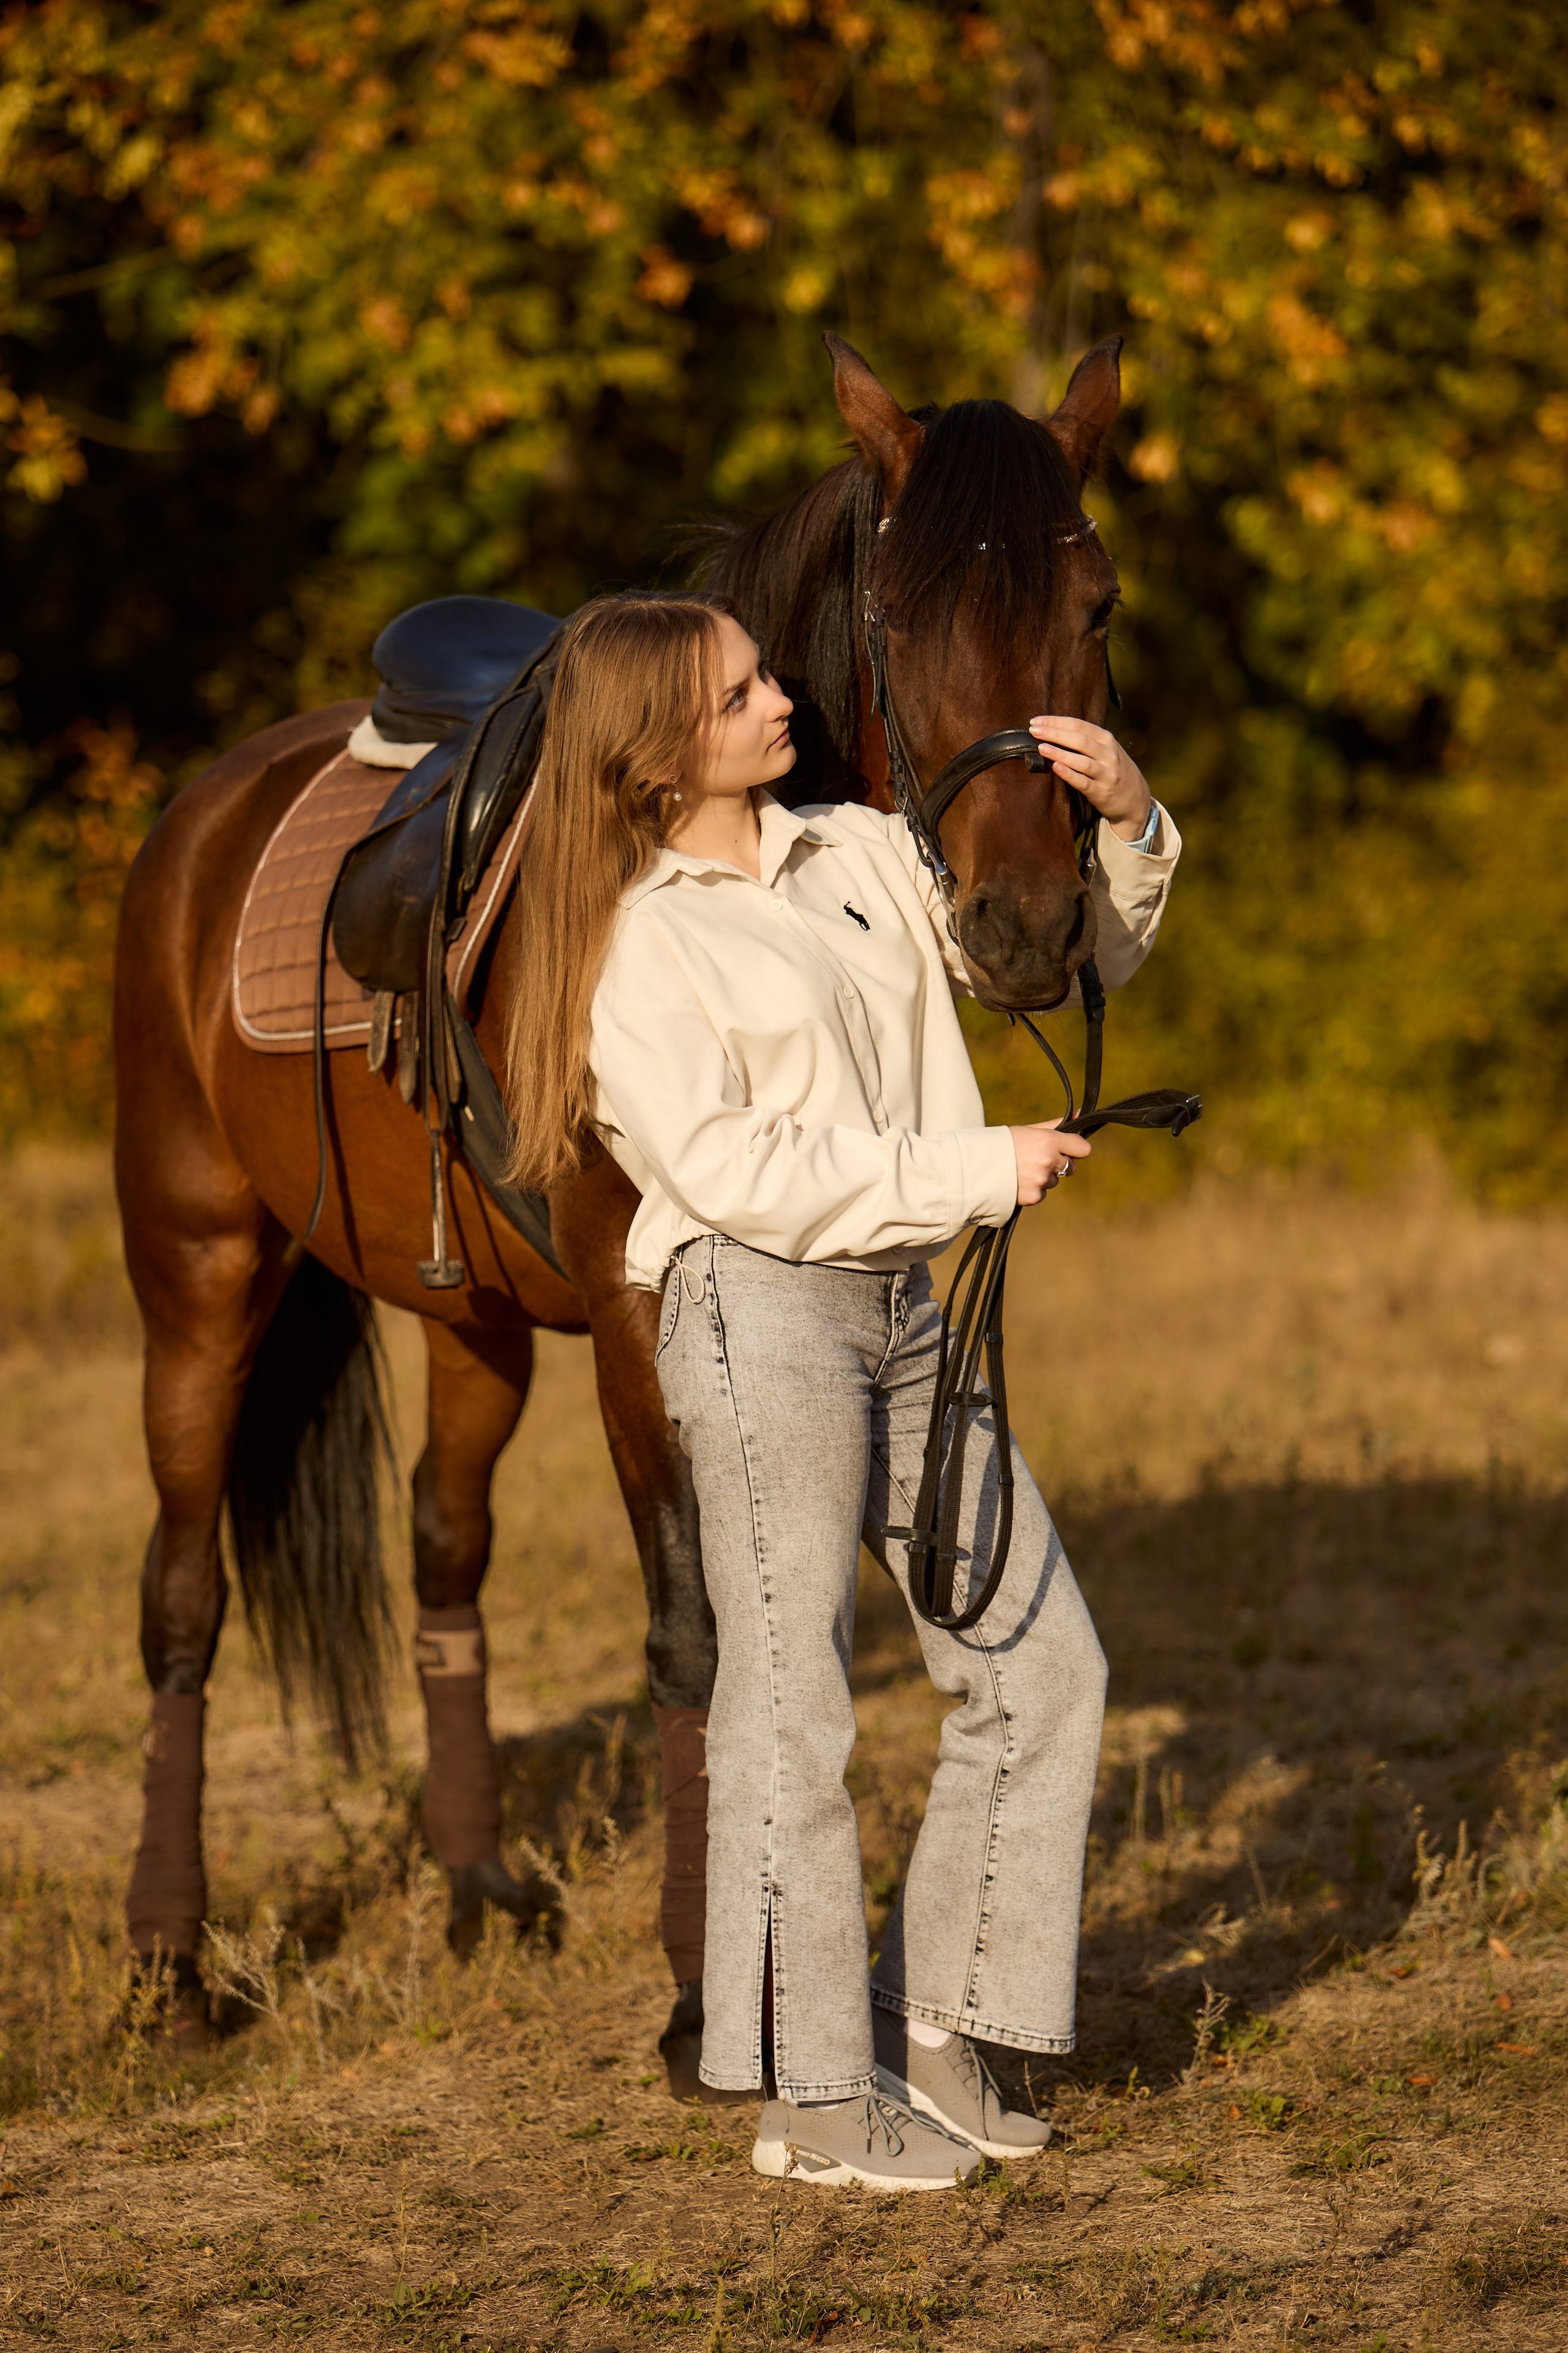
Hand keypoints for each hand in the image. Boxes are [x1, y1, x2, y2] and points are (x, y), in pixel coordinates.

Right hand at [1010, 1119, 1091, 1205]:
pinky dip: (1033, 1190)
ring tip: (1021, 1171)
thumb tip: (1079, 1114)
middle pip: (1070, 1167)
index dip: (1076, 1149)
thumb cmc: (1002, 1144)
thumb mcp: (1028, 1130)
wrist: (975, 1167)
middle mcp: (1049, 1160)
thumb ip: (1055, 1125)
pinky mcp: (1034, 1196)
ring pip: (1054, 1181)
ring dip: (1043, 1177)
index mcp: (1048, 1140)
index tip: (1068, 1150)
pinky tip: (1018, 1182)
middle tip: (1036, 1160)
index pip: (1082, 1148)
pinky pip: (1042, 1193)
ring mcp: (1042, 1180)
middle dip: (1058, 1165)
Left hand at [1028, 714, 1151, 840]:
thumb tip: (1053, 730)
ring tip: (1041, 748)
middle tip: (1034, 730)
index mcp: (1106, 739)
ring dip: (1060, 753)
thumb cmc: (1113, 769)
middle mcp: (1109, 754)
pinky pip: (1083, 782)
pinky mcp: (1102, 792)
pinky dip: (1069, 774)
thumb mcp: (1106, 749)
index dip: (1056, 721)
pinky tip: (1056, 767)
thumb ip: (1086, 740)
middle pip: (1079, 740)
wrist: (1135, 797)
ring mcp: (1107, 773)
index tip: (1036, 720)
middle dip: (1055, 733)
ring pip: (1082, 761)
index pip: (1079, 725)